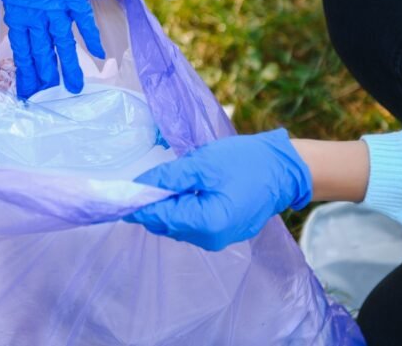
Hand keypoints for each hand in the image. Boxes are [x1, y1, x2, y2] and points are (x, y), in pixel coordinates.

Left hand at [0, 0, 105, 99]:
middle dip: (45, 76)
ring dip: (69, 65)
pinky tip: (98, 54)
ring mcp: (56, 5)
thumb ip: (19, 4)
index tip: (27, 91)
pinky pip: (83, 18)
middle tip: (49, 97)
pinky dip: (90, 35)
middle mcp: (37, 15)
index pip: (21, 50)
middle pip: (41, 51)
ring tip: (75, 87)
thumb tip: (22, 19)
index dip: (25, 72)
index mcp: (18, 13)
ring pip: (62, 42)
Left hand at [124, 128, 311, 250]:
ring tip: (170, 181)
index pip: (159, 216)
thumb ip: (169, 178)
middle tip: (147, 179)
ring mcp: (217, 239)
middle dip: (152, 203)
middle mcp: (210, 239)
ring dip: (167, 205)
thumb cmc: (245, 162)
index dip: (138, 203)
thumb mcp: (202, 164)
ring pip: (176, 225)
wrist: (282, 169)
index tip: (120, 190)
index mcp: (207, 223)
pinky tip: (185, 189)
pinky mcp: (221, 233)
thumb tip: (139, 186)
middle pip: (165, 224)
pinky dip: (181, 208)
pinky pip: (191, 223)